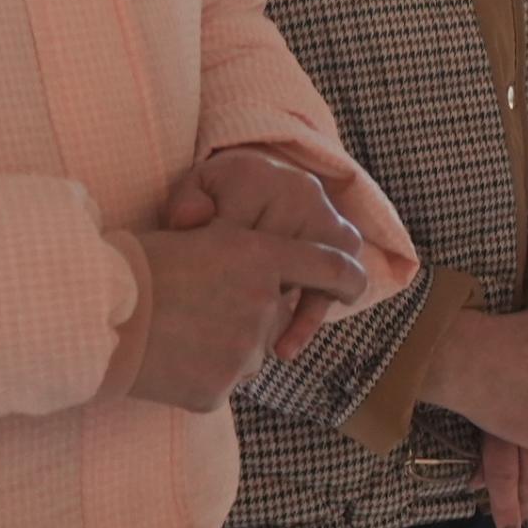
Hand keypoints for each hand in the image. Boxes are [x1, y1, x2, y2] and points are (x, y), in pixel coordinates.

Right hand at [125, 223, 375, 412]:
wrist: (84, 315)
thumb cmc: (130, 269)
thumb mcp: (193, 239)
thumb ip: (242, 256)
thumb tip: (270, 271)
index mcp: (258, 256)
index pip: (331, 265)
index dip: (348, 277)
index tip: (354, 285)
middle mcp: (262, 302)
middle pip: (274, 320)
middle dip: (243, 319)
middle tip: (193, 313)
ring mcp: (242, 350)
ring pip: (248, 355)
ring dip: (222, 349)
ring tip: (173, 335)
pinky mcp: (218, 389)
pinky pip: (220, 385)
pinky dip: (197, 378)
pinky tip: (165, 361)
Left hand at [164, 149, 370, 357]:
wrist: (252, 186)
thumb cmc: (213, 199)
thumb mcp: (191, 195)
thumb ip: (185, 204)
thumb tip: (192, 220)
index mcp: (256, 177)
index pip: (233, 231)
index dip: (214, 268)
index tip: (195, 293)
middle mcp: (299, 191)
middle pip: (280, 255)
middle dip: (254, 293)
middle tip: (223, 324)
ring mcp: (326, 215)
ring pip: (320, 268)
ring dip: (296, 311)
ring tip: (271, 350)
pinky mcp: (342, 240)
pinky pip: (338, 281)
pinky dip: (310, 317)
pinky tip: (286, 347)